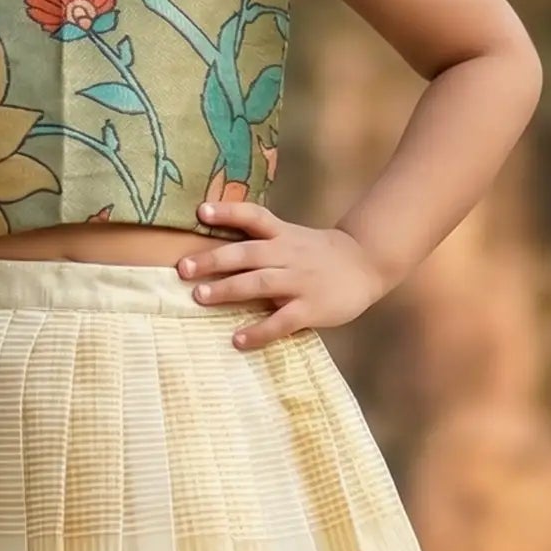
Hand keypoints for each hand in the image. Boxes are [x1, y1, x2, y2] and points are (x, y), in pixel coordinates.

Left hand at [175, 198, 400, 351]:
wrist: (366, 263)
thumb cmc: (318, 254)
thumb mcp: (292, 237)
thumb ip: (261, 241)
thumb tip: (213, 249)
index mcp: (283, 235)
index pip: (254, 217)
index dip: (228, 212)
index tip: (201, 211)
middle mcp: (289, 254)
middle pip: (248, 253)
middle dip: (214, 260)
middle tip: (184, 268)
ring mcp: (301, 281)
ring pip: (260, 283)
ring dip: (228, 290)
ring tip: (199, 298)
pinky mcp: (312, 308)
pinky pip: (282, 321)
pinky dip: (259, 331)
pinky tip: (238, 340)